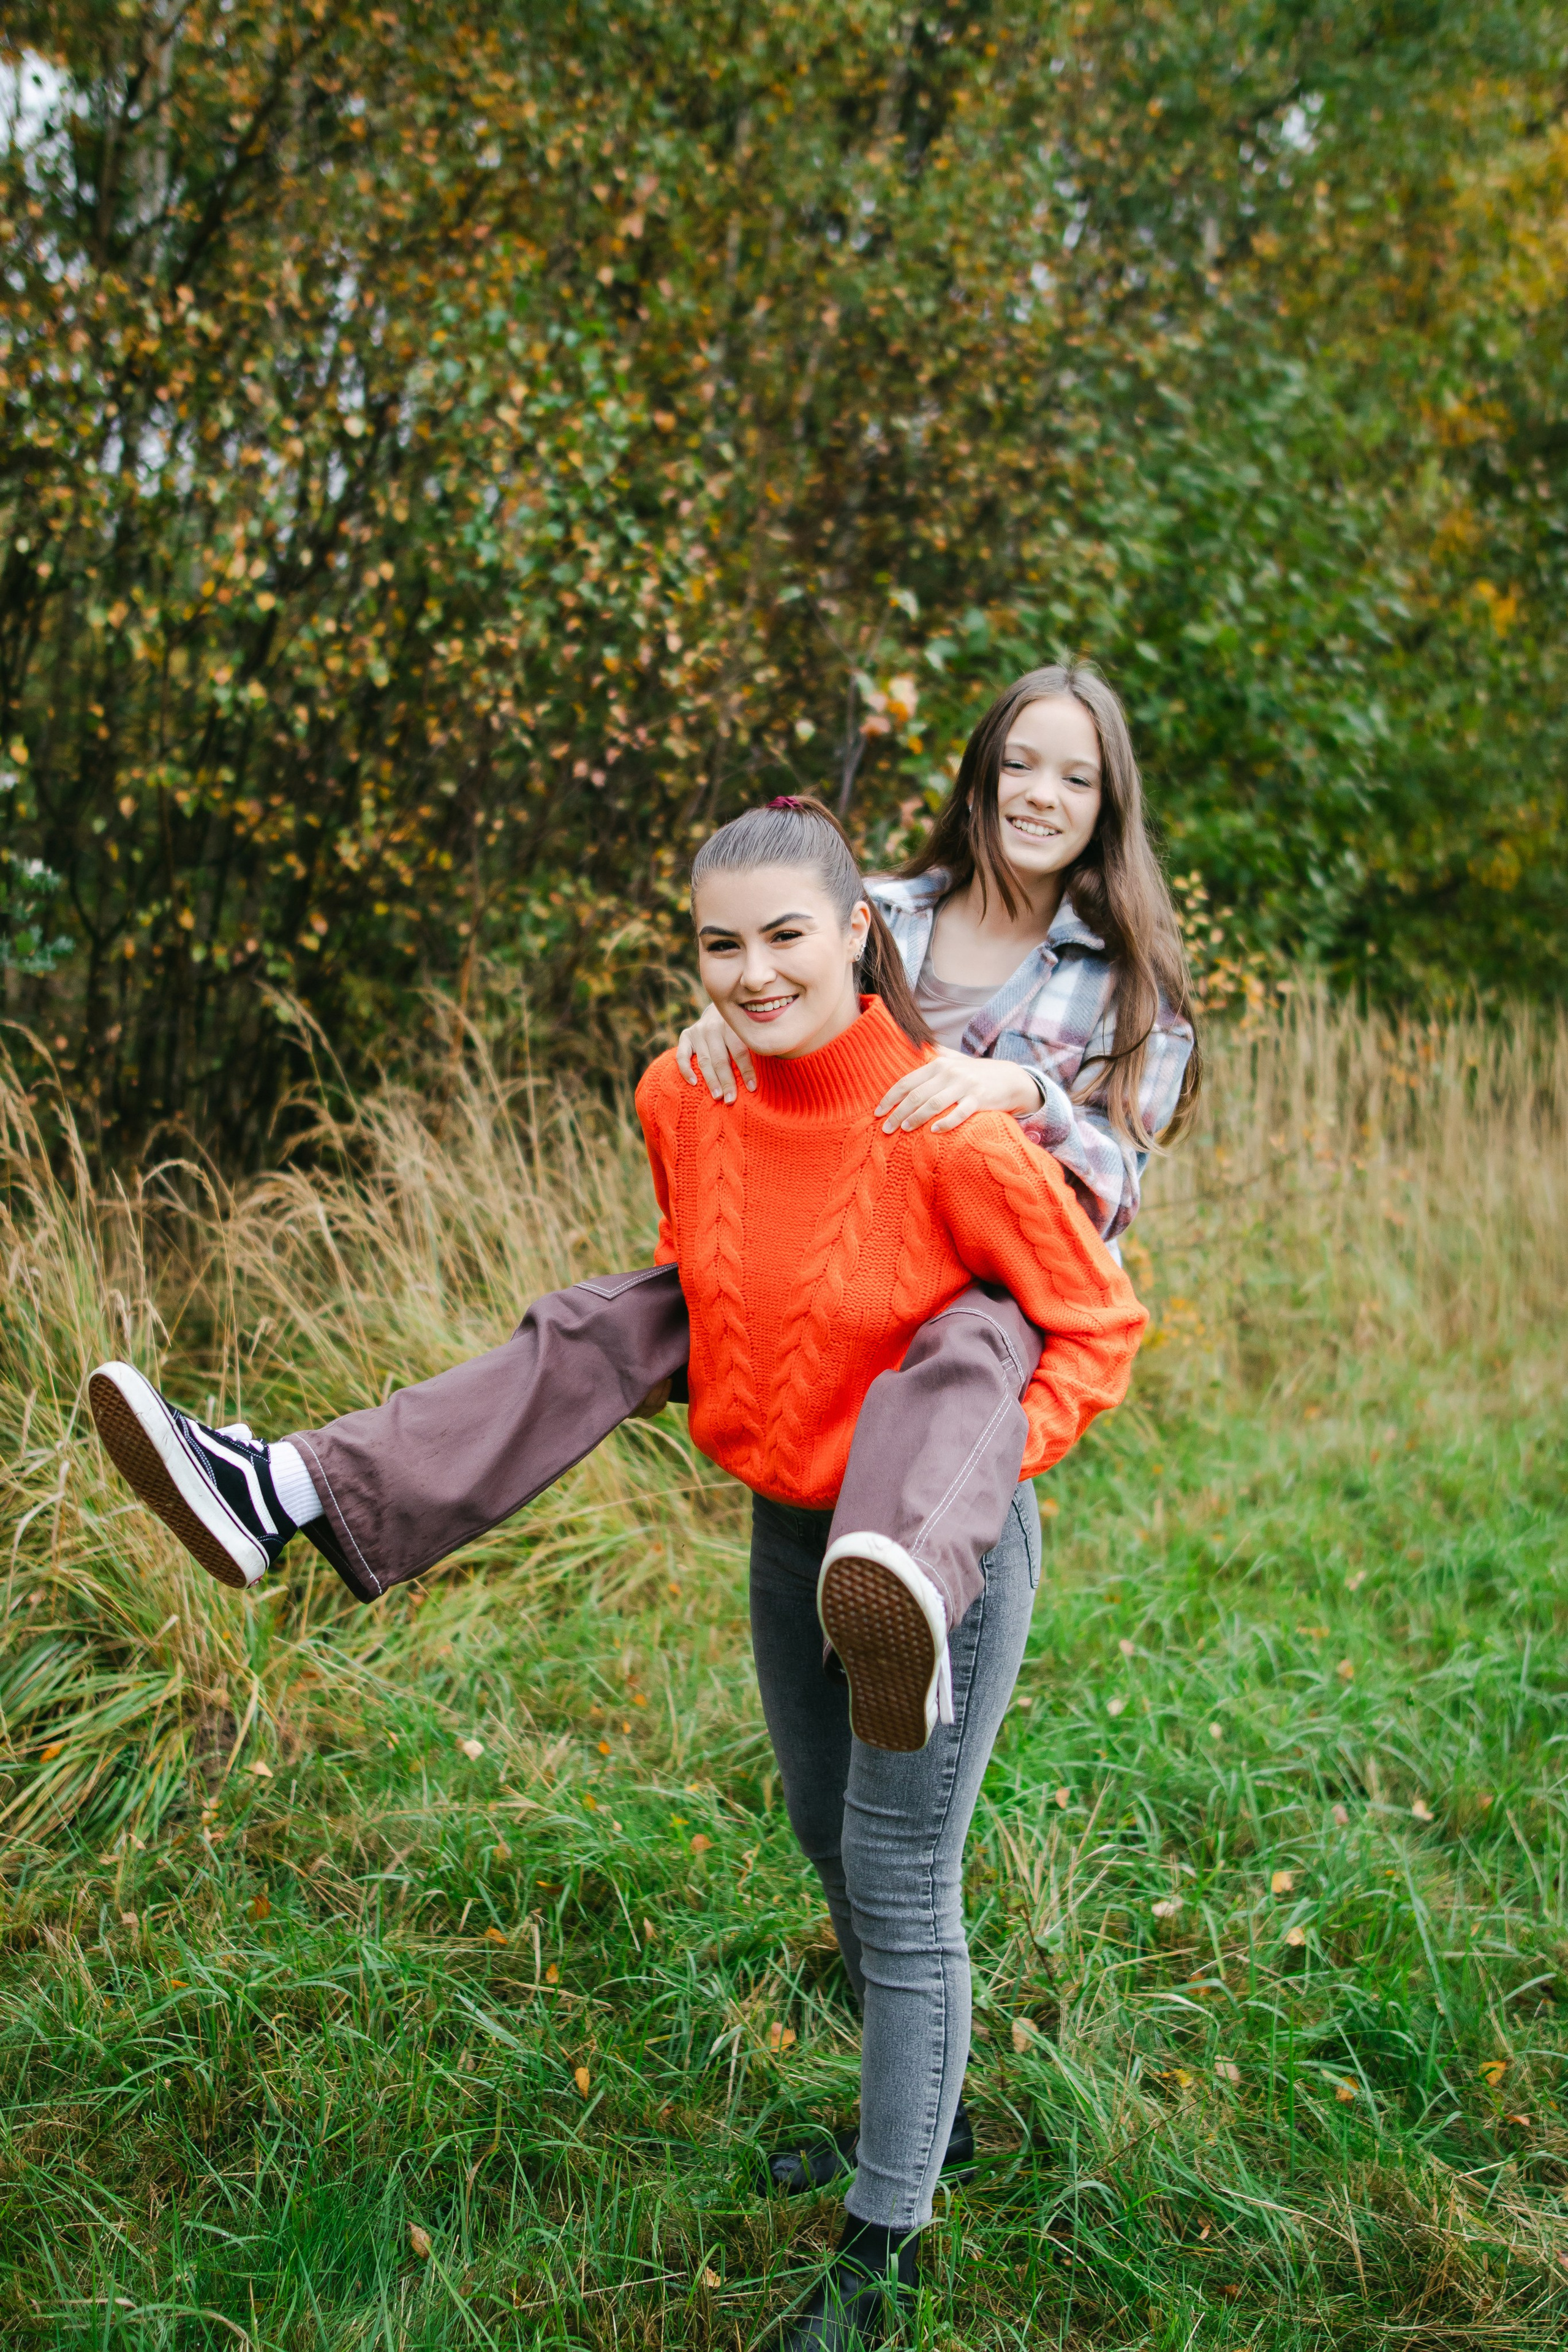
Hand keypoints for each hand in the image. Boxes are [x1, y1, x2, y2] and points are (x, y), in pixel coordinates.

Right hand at [676, 999, 755, 1100]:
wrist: (720, 1007)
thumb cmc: (740, 1027)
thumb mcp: (747, 1031)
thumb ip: (753, 1046)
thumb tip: (768, 1074)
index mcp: (733, 1025)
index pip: (740, 1052)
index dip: (746, 1071)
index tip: (751, 1088)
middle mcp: (714, 1027)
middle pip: (721, 1059)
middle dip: (727, 1082)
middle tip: (731, 1100)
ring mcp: (698, 1031)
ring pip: (704, 1060)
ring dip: (711, 1081)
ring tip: (718, 1097)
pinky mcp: (686, 1035)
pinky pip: (682, 1055)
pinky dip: (686, 1070)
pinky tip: (693, 1083)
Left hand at [876, 1048, 1040, 1134]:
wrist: (1011, 1079)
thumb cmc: (978, 1073)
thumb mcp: (956, 1059)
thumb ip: (936, 1054)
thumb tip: (915, 1043)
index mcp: (939, 1064)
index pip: (908, 1081)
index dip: (890, 1097)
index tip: (878, 1112)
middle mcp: (950, 1073)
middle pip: (917, 1095)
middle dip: (898, 1113)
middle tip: (886, 1129)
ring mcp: (965, 1086)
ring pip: (934, 1104)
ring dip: (916, 1118)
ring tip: (904, 1130)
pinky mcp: (979, 1100)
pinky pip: (959, 1113)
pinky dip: (946, 1122)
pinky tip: (934, 1131)